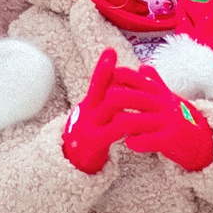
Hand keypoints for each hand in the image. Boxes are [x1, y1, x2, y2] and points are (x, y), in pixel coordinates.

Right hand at [61, 52, 125, 173]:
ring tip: (139, 95)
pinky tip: (136, 124)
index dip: (103, 67)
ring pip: (110, 110)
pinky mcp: (94, 143)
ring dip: (124, 103)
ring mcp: (89, 127)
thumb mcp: (95, 112)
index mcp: (89, 103)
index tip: (111, 51)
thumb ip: (105, 96)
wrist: (73, 162)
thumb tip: (117, 74)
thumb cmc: (91, 132)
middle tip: (123, 69)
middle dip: (109, 77)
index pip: (97, 82)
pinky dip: (126, 127)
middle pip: (100, 91)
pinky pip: (113, 132)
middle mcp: (87, 112)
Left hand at [113, 65, 212, 171]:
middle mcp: (163, 105)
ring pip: (134, 120)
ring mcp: (167, 122)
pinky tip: (130, 142)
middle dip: (116, 98)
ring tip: (116, 125)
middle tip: (105, 103)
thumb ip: (155, 82)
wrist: (205, 141)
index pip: (138, 79)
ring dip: (122, 123)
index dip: (122, 76)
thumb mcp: (170, 97)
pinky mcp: (169, 140)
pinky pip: (146, 141)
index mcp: (161, 93)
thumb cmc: (183, 118)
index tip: (110, 78)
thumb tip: (142, 65)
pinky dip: (135, 142)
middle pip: (132, 97)